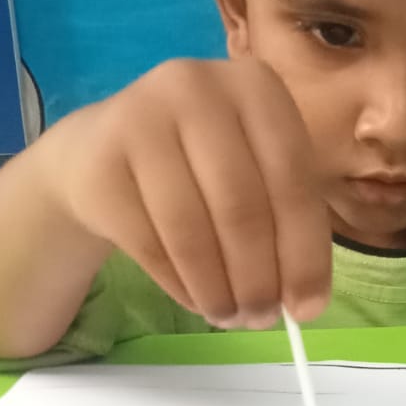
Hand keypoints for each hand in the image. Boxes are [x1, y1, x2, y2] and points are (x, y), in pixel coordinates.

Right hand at [37, 57, 331, 328]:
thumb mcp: (255, 170)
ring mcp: (141, 119)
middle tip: (261, 320)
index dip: (304, 254)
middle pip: (242, 208)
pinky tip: (196, 300)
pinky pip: (150, 244)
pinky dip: (180, 286)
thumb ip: (286, 226)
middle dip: (258, 279)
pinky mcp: (99, 162)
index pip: (293, 182)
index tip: (306, 310)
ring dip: (218, 291)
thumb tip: (305, 304)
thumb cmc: (199, 164)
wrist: (101, 149)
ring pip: (192, 231)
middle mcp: (197, 87)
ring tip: (229, 317)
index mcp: (255, 85)